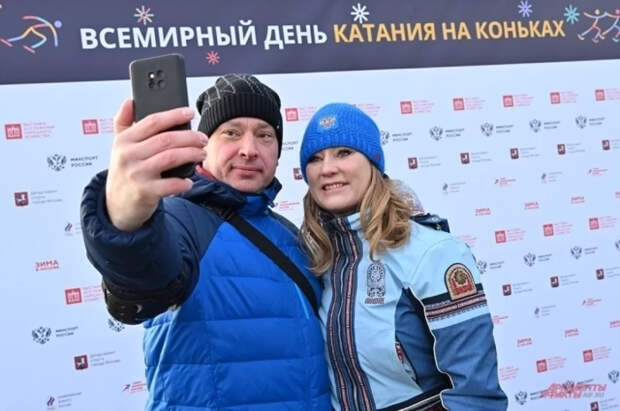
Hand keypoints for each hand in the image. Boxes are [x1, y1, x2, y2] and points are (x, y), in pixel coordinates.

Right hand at [105, 99, 206, 230]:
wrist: (116, 206)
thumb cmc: (123, 172)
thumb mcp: (118, 146)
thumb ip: (123, 122)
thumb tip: (130, 101)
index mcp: (124, 140)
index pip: (152, 122)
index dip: (174, 115)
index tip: (190, 112)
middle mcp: (129, 155)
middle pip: (166, 139)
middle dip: (189, 137)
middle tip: (202, 139)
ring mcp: (137, 174)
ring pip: (171, 157)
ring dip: (191, 154)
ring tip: (201, 154)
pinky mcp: (145, 192)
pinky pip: (171, 184)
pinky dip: (183, 182)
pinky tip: (189, 181)